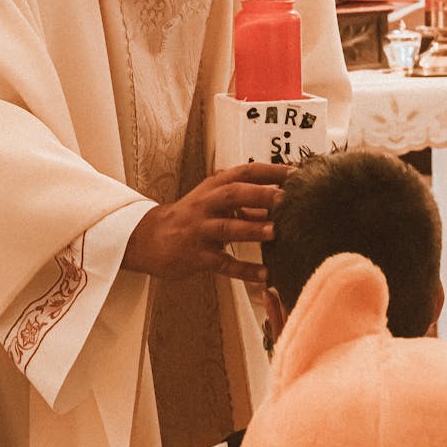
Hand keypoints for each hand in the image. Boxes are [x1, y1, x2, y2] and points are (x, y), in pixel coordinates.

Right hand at [122, 161, 290, 283]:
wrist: (151, 239)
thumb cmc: (190, 218)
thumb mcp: (214, 203)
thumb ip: (246, 204)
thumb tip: (282, 204)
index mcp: (213, 188)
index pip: (244, 172)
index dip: (270, 171)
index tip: (295, 173)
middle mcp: (206, 205)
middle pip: (233, 194)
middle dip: (259, 195)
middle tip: (285, 198)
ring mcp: (200, 230)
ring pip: (227, 228)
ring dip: (252, 229)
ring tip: (275, 233)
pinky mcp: (197, 256)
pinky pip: (223, 263)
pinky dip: (245, 270)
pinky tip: (265, 275)